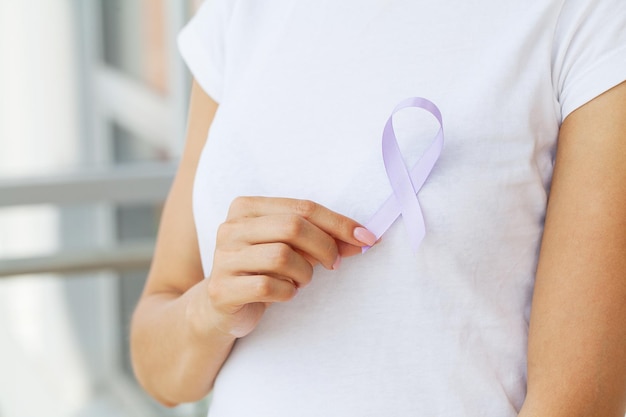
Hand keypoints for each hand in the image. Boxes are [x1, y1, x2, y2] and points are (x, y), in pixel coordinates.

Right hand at [204, 196, 376, 337]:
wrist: (221, 307)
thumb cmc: (263, 270)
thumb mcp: (290, 247)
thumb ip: (321, 238)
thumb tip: (363, 239)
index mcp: (247, 207)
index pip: (302, 207)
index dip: (338, 223)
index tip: (367, 238)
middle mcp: (231, 227)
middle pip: (293, 227)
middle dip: (324, 246)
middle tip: (334, 264)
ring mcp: (224, 258)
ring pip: (282, 256)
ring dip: (304, 273)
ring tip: (301, 280)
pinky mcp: (222, 289)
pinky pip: (268, 286)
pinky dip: (287, 292)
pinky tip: (285, 293)